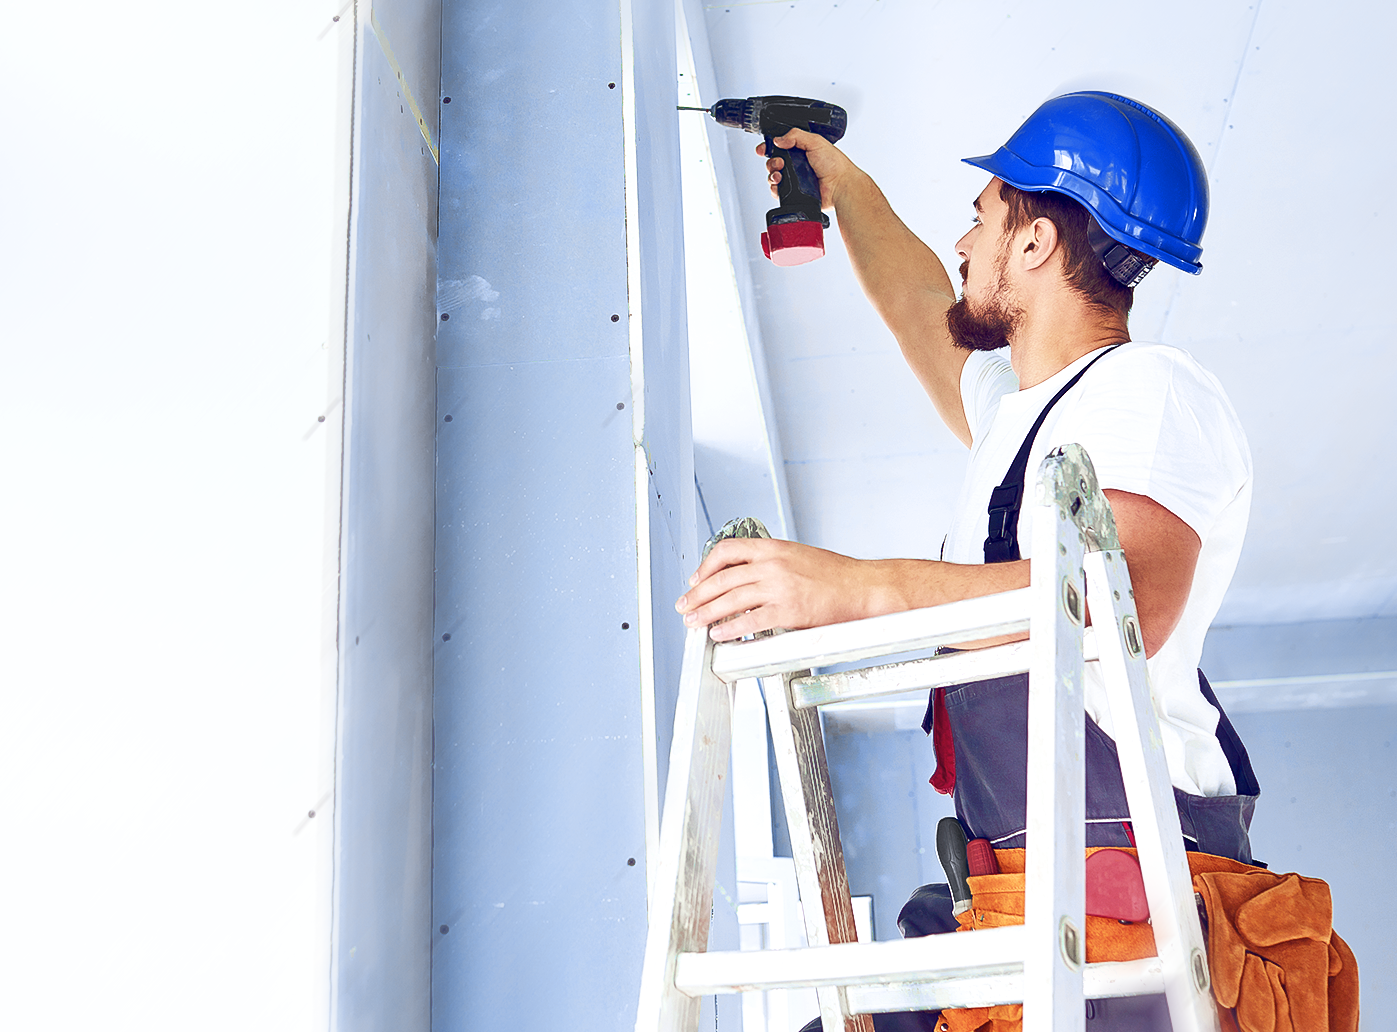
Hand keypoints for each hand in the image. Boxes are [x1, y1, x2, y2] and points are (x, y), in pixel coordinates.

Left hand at [674, 538, 873, 640]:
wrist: (864, 587)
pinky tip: (721, 634)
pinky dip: (730, 629)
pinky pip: (750, 622)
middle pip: (721, 578)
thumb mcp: (798, 556)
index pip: (726, 550)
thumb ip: (771, 563)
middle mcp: (773, 565)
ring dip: (706, 613)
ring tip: (694, 622)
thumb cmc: (837, 575)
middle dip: (697, 595)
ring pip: (730, 600)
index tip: (696, 579)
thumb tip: (745, 577)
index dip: (705, 566)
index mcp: (773, 548)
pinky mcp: (789, 611)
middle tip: (684, 606)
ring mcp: (779, 588)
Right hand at [759, 127, 855, 211]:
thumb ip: (795, 136)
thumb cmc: (834, 165)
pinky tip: (780, 184)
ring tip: (780, 174)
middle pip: (774, 161)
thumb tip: (778, 139)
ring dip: (772, 174)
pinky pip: (778, 191)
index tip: (764, 148)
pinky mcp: (794, 193)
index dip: (770, 146)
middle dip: (772, 161)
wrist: (840, 186)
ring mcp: (795, 179)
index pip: (781, 146)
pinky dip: (775, 188)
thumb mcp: (815, 141)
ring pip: (774, 176)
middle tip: (779, 162)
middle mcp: (797, 164)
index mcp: (802, 150)